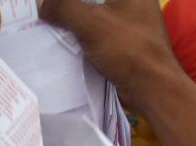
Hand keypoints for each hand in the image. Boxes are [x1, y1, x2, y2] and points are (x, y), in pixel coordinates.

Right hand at [40, 0, 181, 109]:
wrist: (152, 87)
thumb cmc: (128, 49)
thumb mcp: (91, 22)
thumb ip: (64, 7)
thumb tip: (42, 5)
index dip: (69, 1)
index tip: (48, 2)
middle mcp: (133, 0)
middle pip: (92, 0)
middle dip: (69, 6)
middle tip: (46, 8)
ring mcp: (130, 21)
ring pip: (94, 14)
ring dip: (74, 19)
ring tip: (50, 22)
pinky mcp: (125, 41)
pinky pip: (97, 31)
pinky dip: (82, 35)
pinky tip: (64, 41)